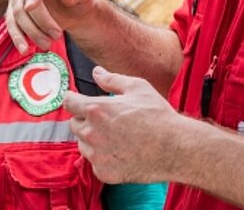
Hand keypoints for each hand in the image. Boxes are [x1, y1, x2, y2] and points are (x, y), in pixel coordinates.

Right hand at [4, 0, 97, 53]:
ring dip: (31, 31)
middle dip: (40, 20)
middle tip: (56, 36)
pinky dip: (17, 37)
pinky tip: (24, 49)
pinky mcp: (15, 8)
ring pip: (17, 13)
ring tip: (47, 44)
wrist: (74, 11)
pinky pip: (11, 23)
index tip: (30, 7)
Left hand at [63, 66, 181, 183]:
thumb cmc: (157, 115)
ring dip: (92, 139)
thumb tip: (96, 72)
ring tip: (116, 136)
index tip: (76, 99)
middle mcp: (91, 133)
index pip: (68, 102)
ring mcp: (97, 155)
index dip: (72, 98)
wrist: (175, 148)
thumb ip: (111, 79)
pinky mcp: (104, 172)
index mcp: (96, 109)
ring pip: (83, 144)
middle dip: (85, 119)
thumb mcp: (137, 87)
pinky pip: (95, 161)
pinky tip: (121, 151)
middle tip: (105, 119)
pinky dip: (103, 156)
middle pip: (74, 124)